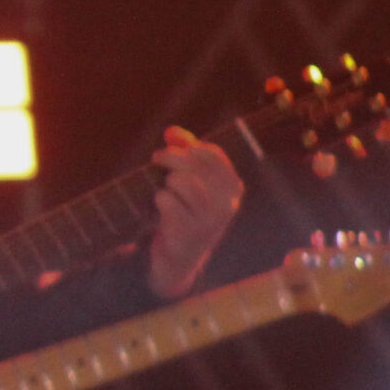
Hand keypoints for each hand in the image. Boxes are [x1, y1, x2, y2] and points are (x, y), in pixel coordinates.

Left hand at [146, 126, 243, 297]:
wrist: (180, 259)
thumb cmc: (187, 213)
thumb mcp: (195, 183)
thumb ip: (186, 154)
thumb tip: (172, 131)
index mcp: (232, 189)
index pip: (213, 153)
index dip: (189, 143)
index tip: (172, 141)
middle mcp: (226, 204)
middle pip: (193, 163)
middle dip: (170, 156)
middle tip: (157, 159)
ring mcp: (208, 221)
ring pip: (181, 180)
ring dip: (167, 180)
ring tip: (165, 189)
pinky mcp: (187, 233)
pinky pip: (167, 200)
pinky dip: (159, 199)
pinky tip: (162, 208)